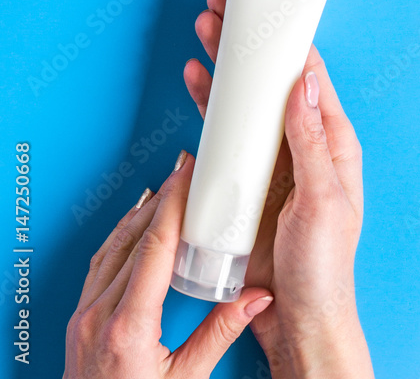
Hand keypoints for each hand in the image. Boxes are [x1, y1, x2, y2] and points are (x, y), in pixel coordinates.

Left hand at [63, 150, 272, 378]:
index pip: (154, 246)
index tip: (188, 174)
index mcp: (128, 327)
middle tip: (184, 169)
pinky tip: (132, 227)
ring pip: (112, 248)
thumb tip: (258, 298)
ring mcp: (82, 318)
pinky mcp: (77, 323)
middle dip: (162, 198)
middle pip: (134, 238)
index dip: (174, 203)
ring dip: (140, 214)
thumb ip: (220, 333)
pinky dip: (119, 238)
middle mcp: (98, 315)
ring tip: (165, 187)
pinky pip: (98, 266)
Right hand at [185, 0, 374, 378]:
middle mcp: (301, 143)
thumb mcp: (322, 201)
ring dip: (226, 66)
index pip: (309, 76)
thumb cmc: (324, 266)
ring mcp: (271, 159)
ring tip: (203, 31)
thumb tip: (303, 82)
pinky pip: (225, 133)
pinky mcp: (244, 179)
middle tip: (221, 7)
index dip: (286, 38)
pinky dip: (210, 105)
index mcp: (332, 142)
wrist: (297, 319)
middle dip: (247, 42)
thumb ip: (311, 142)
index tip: (265, 6)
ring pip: (245, 100)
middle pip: (271, 80)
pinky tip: (197, 82)